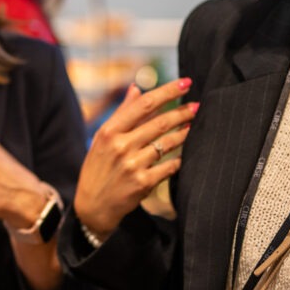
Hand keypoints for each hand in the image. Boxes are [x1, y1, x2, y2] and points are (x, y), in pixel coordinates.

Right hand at [73, 79, 197, 238]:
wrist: (92, 206)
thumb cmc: (98, 168)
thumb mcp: (102, 139)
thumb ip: (121, 113)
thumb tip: (136, 89)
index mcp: (109, 131)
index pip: (144, 104)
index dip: (168, 91)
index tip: (185, 83)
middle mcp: (120, 146)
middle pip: (160, 122)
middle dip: (182, 111)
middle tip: (196, 105)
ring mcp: (132, 165)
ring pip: (167, 143)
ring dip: (183, 133)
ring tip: (192, 125)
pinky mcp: (143, 183)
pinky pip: (169, 166)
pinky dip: (178, 158)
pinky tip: (183, 153)